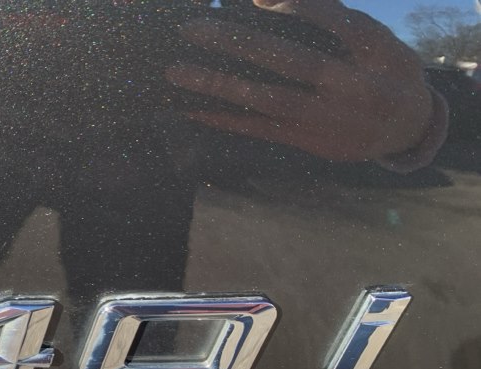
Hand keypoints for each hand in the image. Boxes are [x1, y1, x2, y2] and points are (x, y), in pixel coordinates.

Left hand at [165, 0, 433, 161]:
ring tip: (176, 72)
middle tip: (192, 29)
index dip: (297, 9)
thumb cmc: (385, 70)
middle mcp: (347, 88)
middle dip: (238, 44)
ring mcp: (323, 118)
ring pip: (264, 99)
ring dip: (217, 85)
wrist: (406, 131)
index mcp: (373, 54)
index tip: (255, 1)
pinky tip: (192, 109)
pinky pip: (258, 128)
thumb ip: (329, 13)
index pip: (333, 23)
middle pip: (289, 61)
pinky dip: (224, 118)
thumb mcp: (375, 36)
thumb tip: (266, 0)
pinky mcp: (304, 140)